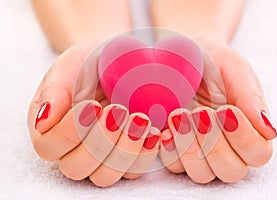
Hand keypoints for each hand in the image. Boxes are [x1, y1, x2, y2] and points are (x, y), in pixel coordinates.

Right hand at [28, 44, 159, 186]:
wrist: (118, 60)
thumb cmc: (90, 64)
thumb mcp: (69, 67)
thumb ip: (53, 91)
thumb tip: (43, 121)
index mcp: (52, 129)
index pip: (49, 146)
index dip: (70, 131)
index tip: (92, 106)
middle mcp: (74, 149)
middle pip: (76, 168)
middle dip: (99, 142)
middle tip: (118, 111)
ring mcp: (102, 157)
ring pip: (105, 176)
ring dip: (123, 151)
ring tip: (140, 119)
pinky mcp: (128, 158)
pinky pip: (133, 170)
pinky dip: (145, 153)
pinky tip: (155, 132)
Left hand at [159, 39, 276, 182]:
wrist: (182, 54)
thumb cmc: (214, 62)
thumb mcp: (235, 70)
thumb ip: (251, 99)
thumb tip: (269, 131)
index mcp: (248, 129)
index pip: (258, 153)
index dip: (244, 138)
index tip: (226, 110)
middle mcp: (226, 145)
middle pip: (230, 170)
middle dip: (215, 145)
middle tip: (201, 113)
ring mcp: (199, 150)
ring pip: (201, 174)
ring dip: (190, 148)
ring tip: (178, 116)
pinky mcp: (174, 148)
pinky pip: (173, 165)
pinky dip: (168, 150)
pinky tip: (163, 131)